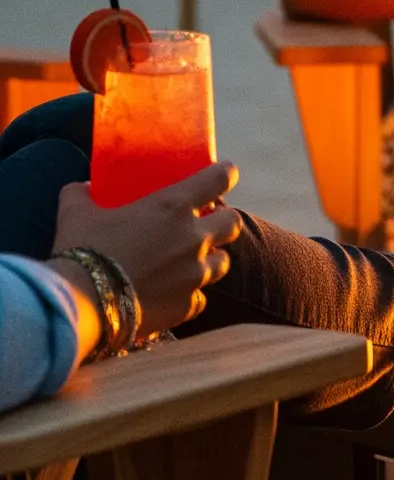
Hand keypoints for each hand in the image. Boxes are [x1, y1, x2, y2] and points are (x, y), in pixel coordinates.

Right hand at [53, 162, 243, 334]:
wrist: (85, 304)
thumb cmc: (84, 249)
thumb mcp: (75, 211)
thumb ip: (82, 193)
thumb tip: (83, 187)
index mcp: (173, 206)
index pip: (218, 179)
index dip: (225, 173)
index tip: (224, 173)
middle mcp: (194, 239)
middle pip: (232, 223)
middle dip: (224, 220)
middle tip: (208, 221)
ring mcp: (195, 275)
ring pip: (222, 263)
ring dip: (211, 258)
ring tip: (192, 260)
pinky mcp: (187, 306)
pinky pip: (200, 298)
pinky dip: (190, 294)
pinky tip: (173, 294)